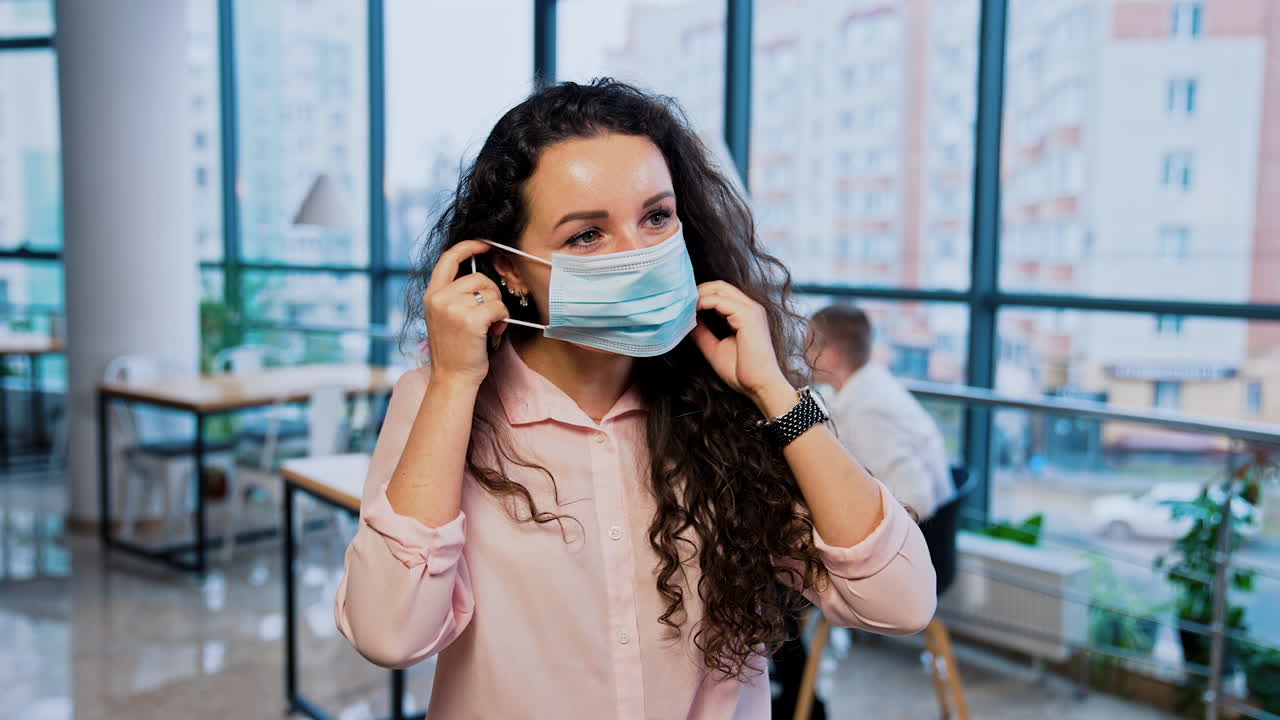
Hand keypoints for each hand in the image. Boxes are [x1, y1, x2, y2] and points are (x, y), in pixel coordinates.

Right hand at [422, 240, 509, 387]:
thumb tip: (481, 276)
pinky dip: (502, 319)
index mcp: (432, 294)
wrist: (452, 378)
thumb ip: (455, 294)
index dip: (468, 247)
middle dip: (491, 294)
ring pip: (490, 292)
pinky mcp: (470, 320)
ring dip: (497, 308)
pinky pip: (498, 307)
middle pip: (478, 278)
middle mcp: (439, 298)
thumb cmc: (455, 349)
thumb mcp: (445, 316)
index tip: (484, 244)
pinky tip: (494, 331)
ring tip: (488, 327)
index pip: (449, 258)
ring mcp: (453, 308)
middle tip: (489, 315)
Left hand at [691, 281, 793, 413]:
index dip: (701, 295)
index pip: (721, 293)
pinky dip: (702, 303)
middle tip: (679, 303)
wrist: (760, 386)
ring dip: (698, 295)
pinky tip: (691, 312)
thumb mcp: (715, 348)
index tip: (683, 306)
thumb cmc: (742, 372)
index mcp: (746, 314)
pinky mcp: (747, 316)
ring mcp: (751, 309)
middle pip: (719, 286)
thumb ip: (702, 332)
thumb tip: (686, 320)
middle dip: (697, 291)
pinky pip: (719, 301)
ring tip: (683, 307)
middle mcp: (751, 307)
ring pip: (719, 289)